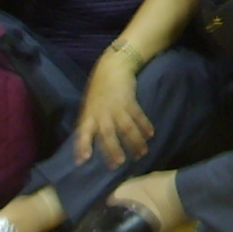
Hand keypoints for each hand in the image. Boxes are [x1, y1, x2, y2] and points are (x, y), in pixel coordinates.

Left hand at [73, 51, 154, 166]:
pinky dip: (145, 126)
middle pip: (107, 134)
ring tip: (141, 154)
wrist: (112, 67)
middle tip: (119, 163)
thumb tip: (89, 144)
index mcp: (89, 115)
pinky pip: (138, 117)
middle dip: (113, 149)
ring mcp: (116, 107)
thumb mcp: (89, 106)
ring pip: (127, 128)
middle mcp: (101, 113)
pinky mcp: (130, 101)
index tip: (82, 161)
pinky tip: (150, 135)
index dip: (83, 146)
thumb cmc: (99, 90)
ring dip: (135, 142)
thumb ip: (90, 123)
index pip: (83, 133)